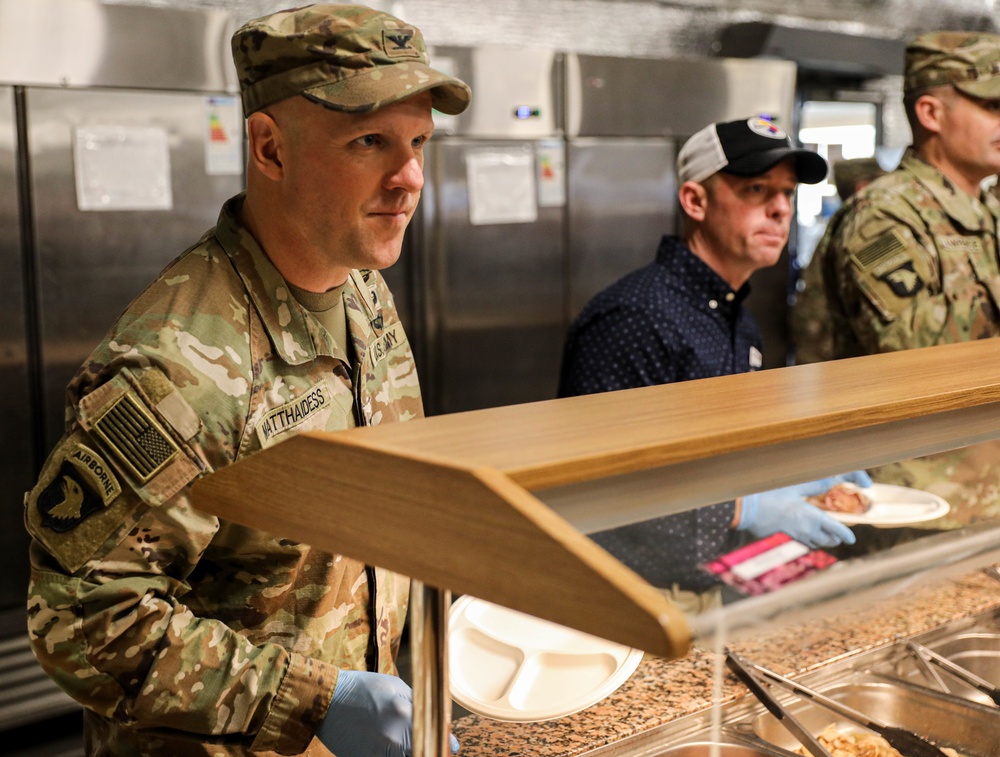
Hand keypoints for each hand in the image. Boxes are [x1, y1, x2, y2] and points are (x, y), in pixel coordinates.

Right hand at [316, 670, 459, 756]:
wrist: (326, 700)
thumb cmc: (362, 688)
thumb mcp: (395, 687)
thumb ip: (417, 704)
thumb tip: (438, 721)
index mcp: (404, 713)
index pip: (438, 737)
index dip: (448, 744)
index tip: (451, 746)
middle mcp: (394, 738)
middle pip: (424, 753)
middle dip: (430, 751)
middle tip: (431, 746)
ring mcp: (379, 753)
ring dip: (411, 754)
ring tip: (408, 747)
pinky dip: (393, 756)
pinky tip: (392, 749)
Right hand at [737, 472, 869, 547]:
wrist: (744, 509)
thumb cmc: (769, 494)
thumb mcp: (794, 486)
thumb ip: (814, 485)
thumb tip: (831, 482)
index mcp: (810, 517)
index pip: (836, 530)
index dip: (845, 535)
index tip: (851, 538)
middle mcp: (804, 531)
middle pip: (827, 541)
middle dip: (835, 539)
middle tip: (837, 535)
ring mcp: (792, 538)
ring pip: (813, 544)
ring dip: (820, 541)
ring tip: (821, 535)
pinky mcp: (781, 540)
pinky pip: (799, 544)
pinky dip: (805, 541)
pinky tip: (801, 535)